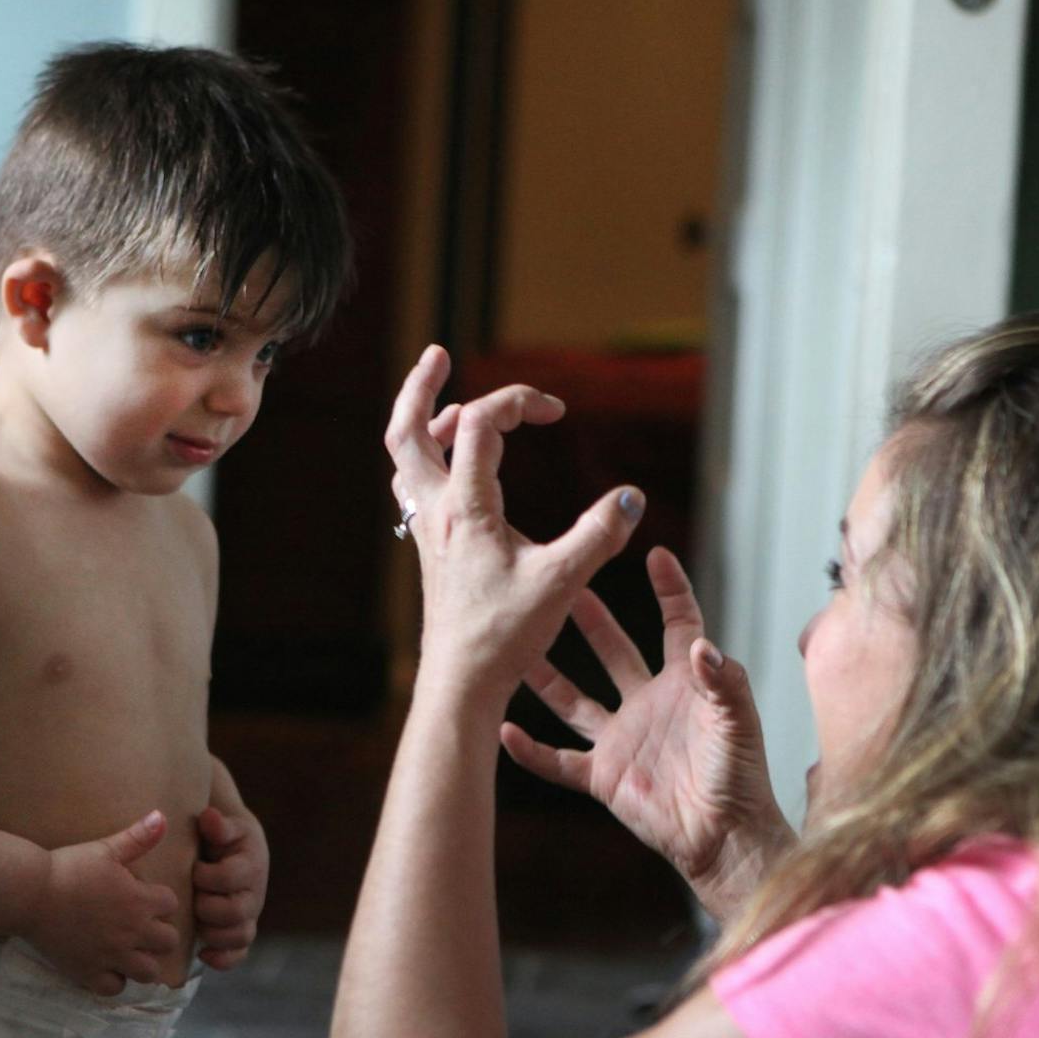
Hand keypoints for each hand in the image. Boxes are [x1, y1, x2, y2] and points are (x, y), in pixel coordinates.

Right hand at [20, 810, 180, 995]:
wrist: (30, 893)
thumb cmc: (68, 867)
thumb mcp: (106, 849)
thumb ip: (138, 837)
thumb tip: (163, 816)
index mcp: (140, 901)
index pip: (172, 905)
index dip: (160, 900)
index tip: (145, 897)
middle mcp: (132, 932)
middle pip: (168, 942)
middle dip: (159, 934)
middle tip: (141, 926)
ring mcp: (111, 956)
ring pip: (148, 972)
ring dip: (143, 962)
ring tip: (131, 951)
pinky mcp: (88, 972)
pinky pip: (113, 989)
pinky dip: (113, 981)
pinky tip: (106, 966)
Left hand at [192, 803, 266, 969]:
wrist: (236, 848)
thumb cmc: (224, 836)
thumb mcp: (224, 826)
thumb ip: (218, 824)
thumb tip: (209, 818)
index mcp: (251, 866)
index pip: (230, 878)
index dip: (206, 876)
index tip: (194, 868)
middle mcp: (254, 894)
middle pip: (234, 912)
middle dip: (207, 907)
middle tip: (192, 898)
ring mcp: (249, 916)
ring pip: (239, 936)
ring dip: (213, 934)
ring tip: (195, 925)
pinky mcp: (241, 931)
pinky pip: (239, 954)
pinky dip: (223, 959)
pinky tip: (203, 954)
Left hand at [384, 345, 645, 707]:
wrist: (461, 683)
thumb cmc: (505, 636)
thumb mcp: (562, 581)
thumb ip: (599, 535)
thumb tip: (633, 497)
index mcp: (465, 506)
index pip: (478, 422)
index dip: (516, 400)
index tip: (556, 411)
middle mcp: (436, 511)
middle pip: (407, 430)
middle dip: (421, 386)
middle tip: (437, 354)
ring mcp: (428, 530)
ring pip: (405, 459)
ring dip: (420, 422)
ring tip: (446, 403)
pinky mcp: (430, 550)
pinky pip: (414, 488)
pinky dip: (426, 461)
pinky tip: (449, 469)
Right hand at [501, 548, 793, 919]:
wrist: (724, 837)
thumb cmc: (740, 778)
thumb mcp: (738, 721)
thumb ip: (722, 681)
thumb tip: (700, 645)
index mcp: (684, 684)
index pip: (676, 625)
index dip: (669, 590)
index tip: (654, 553)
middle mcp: (647, 704)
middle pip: (614, 650)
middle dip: (590, 618)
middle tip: (563, 584)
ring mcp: (621, 739)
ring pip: (574, 700)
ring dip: (546, 676)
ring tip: (517, 645)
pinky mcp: (603, 776)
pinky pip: (557, 761)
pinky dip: (529, 750)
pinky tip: (502, 731)